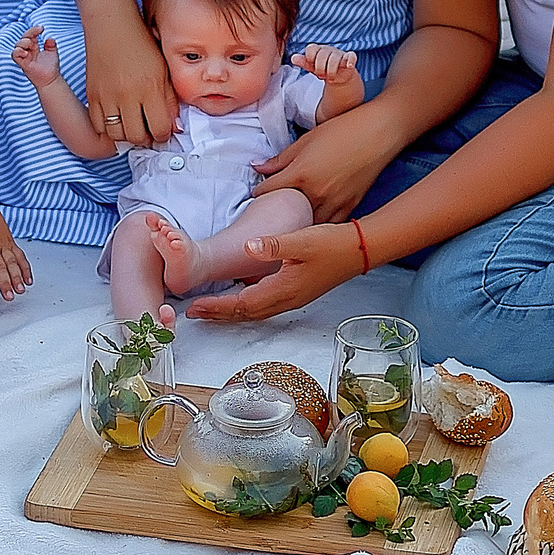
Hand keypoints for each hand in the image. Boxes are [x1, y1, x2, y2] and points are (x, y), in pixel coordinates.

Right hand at [10, 25, 62, 85]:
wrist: (51, 79)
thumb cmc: (51, 67)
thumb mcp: (53, 52)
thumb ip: (51, 44)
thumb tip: (49, 38)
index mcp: (34, 46)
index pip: (30, 34)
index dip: (34, 30)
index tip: (41, 28)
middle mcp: (28, 50)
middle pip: (23, 38)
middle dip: (29, 34)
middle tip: (36, 38)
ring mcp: (24, 57)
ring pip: (17, 45)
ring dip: (23, 42)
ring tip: (31, 45)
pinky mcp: (22, 64)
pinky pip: (14, 55)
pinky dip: (18, 51)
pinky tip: (26, 52)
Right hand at [83, 20, 178, 146]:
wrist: (111, 25)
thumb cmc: (140, 43)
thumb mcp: (164, 69)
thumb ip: (170, 99)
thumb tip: (174, 127)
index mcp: (150, 88)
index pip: (160, 128)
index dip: (164, 135)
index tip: (163, 132)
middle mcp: (128, 95)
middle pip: (137, 136)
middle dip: (146, 139)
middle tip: (149, 132)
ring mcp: (107, 96)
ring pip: (117, 134)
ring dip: (127, 136)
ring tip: (133, 127)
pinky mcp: (92, 95)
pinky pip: (98, 125)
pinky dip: (107, 128)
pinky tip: (116, 120)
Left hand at [184, 222, 362, 322]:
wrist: (359, 250)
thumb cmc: (333, 245)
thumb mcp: (301, 240)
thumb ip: (273, 245)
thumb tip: (247, 246)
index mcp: (284, 288)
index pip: (243, 304)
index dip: (218, 306)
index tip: (196, 306)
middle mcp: (287, 299)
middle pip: (245, 314)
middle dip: (218, 315)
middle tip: (194, 313)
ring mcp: (293, 298)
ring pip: (255, 313)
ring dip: (231, 313)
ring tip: (210, 310)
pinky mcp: (297, 293)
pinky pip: (265, 306)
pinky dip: (246, 307)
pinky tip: (240, 299)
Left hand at [250, 115, 394, 219]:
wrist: (379, 133)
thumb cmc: (343, 130)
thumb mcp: (306, 140)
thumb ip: (281, 158)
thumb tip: (259, 167)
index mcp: (301, 174)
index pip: (268, 192)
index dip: (258, 194)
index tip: (256, 195)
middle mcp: (316, 193)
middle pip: (286, 213)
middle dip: (276, 213)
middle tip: (267, 213)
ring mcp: (334, 203)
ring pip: (307, 225)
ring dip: (296, 223)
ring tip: (288, 222)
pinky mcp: (350, 207)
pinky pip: (328, 225)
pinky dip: (318, 226)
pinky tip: (312, 225)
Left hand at [292, 44, 358, 84]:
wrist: (337, 76)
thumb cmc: (322, 69)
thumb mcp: (312, 67)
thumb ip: (303, 62)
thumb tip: (293, 58)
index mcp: (317, 49)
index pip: (311, 49)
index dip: (310, 59)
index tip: (311, 66)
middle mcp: (328, 49)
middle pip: (322, 55)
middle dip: (320, 68)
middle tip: (320, 75)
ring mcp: (339, 53)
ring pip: (335, 58)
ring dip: (331, 70)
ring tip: (330, 78)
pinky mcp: (349, 59)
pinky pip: (351, 56)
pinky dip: (350, 61)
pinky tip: (348, 66)